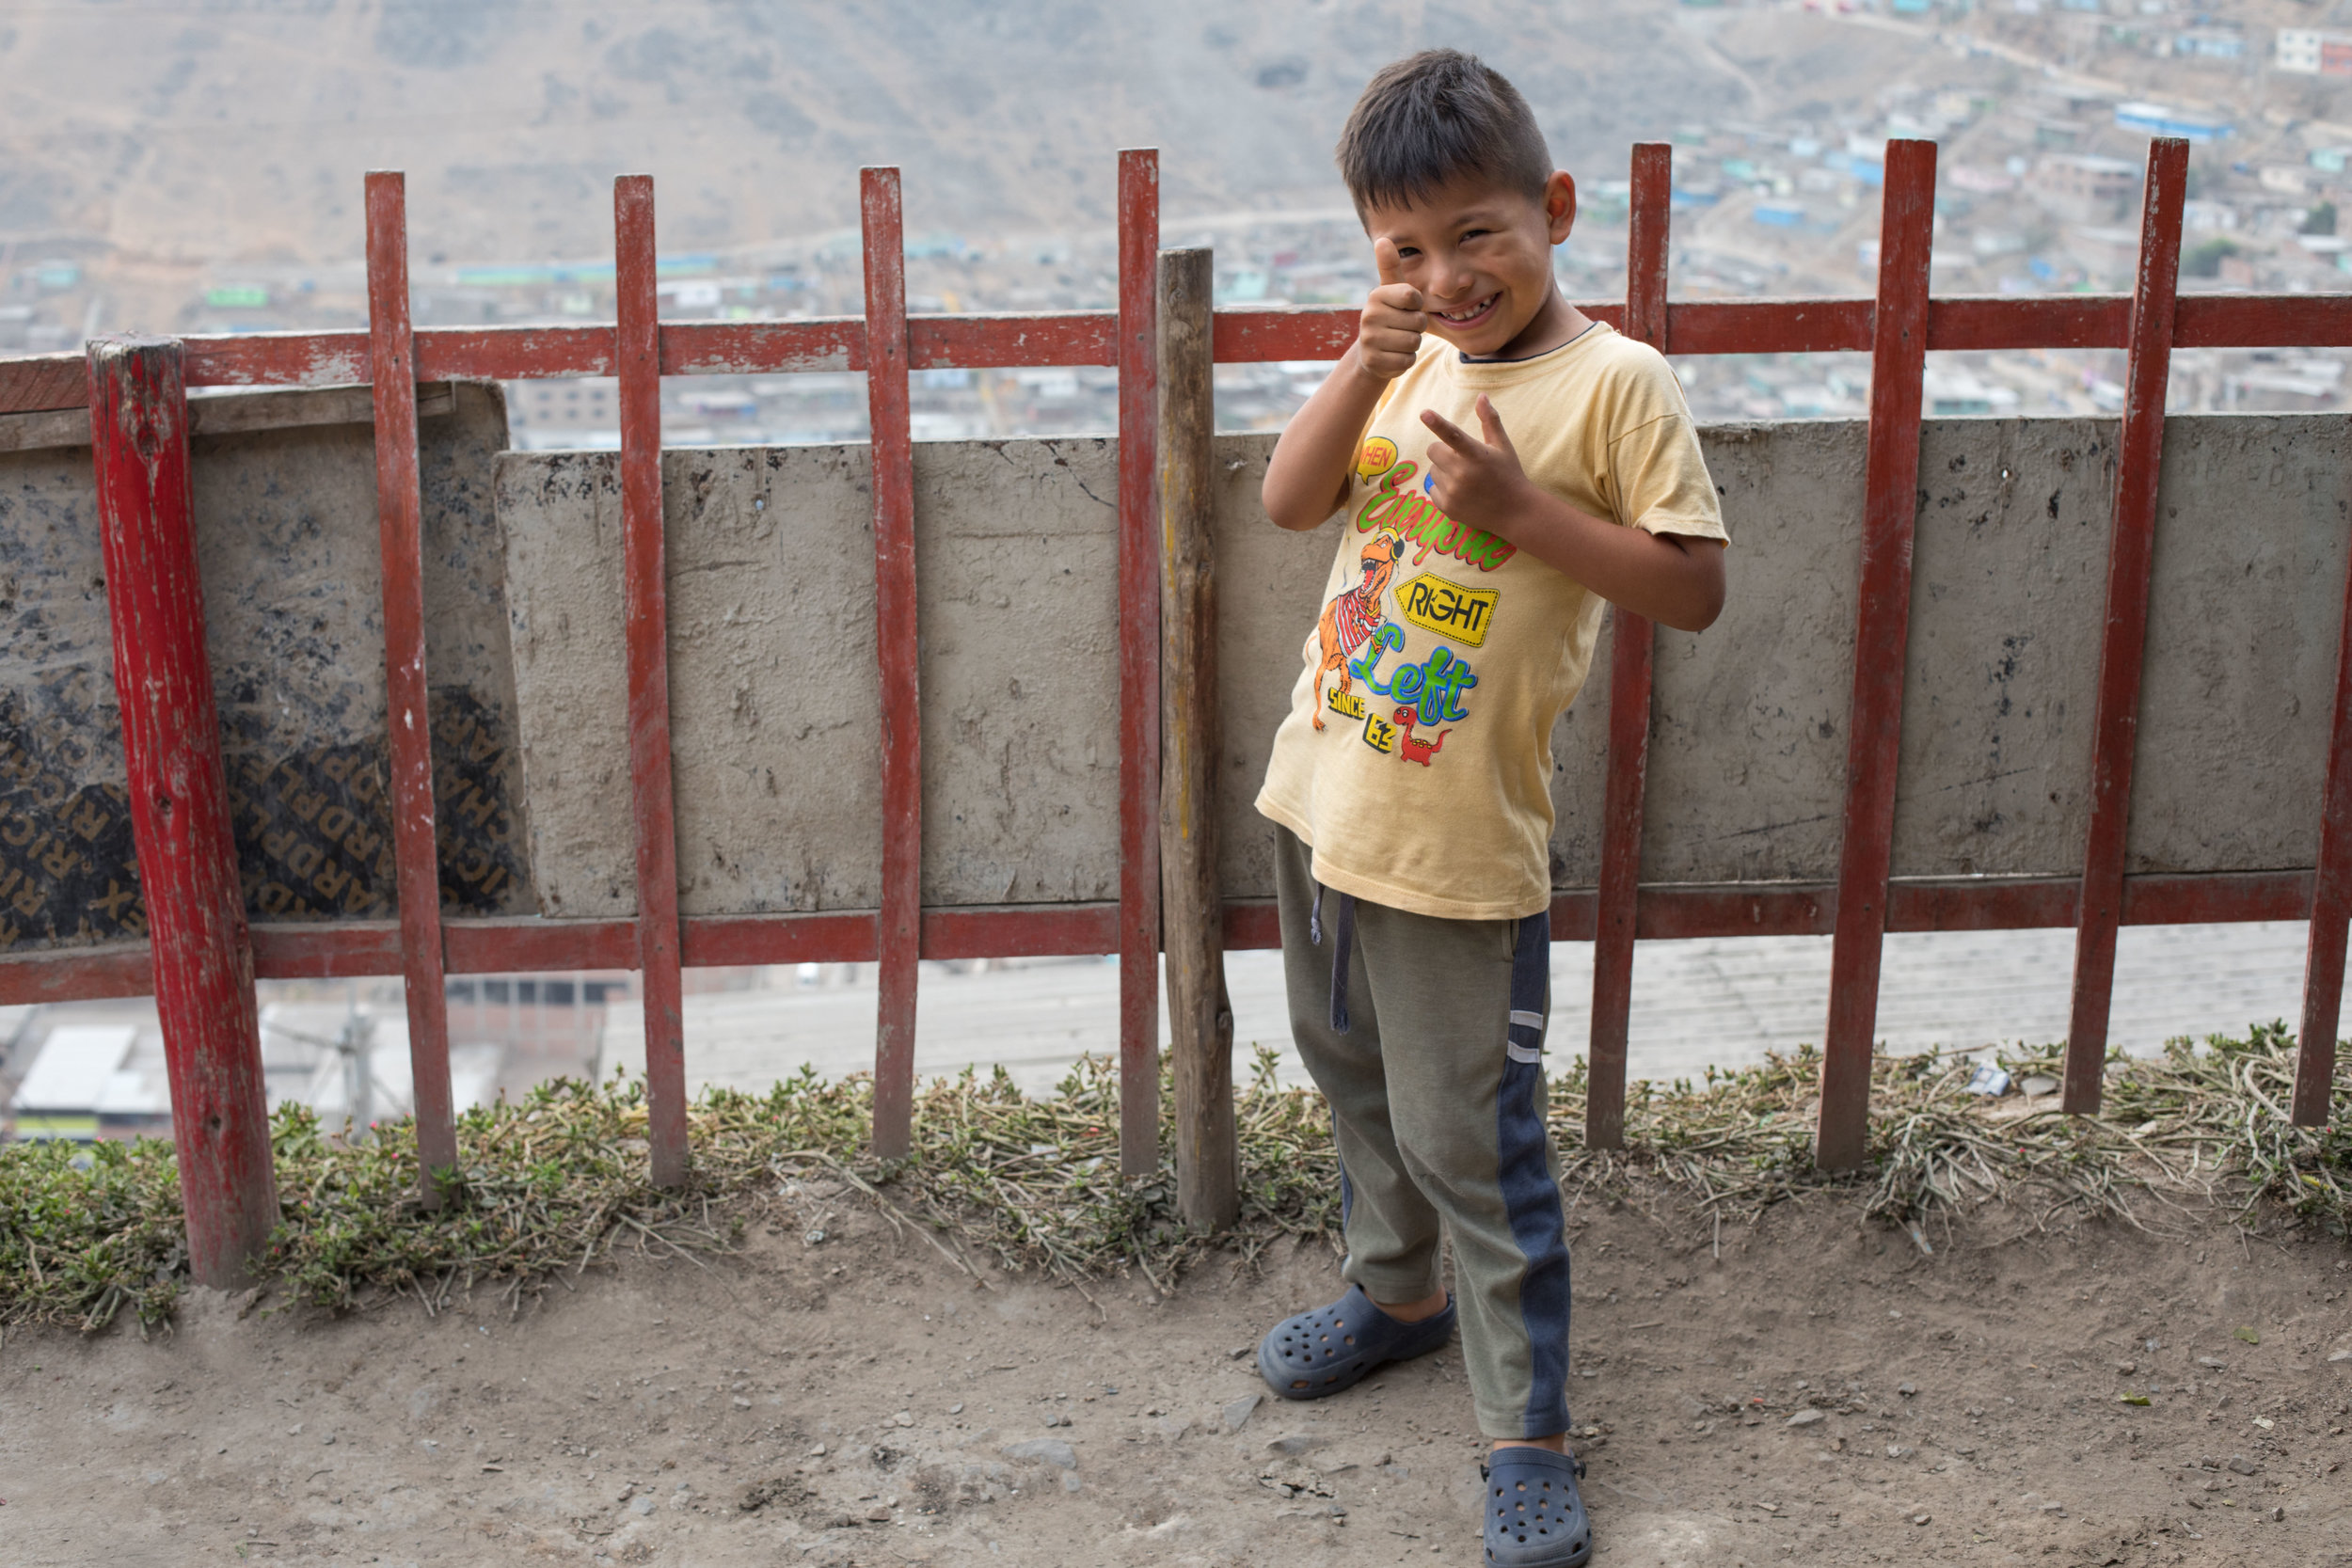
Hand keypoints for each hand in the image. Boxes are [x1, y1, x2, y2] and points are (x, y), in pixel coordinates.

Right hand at [1355, 237, 1425, 381]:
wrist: (1370, 352)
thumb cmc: (1389, 315)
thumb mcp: (1391, 291)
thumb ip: (1390, 267)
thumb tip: (1383, 239)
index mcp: (1376, 295)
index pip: (1413, 297)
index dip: (1416, 304)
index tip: (1404, 306)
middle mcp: (1368, 316)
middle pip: (1418, 321)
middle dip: (1416, 327)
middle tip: (1401, 327)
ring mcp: (1370, 340)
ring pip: (1414, 342)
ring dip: (1412, 343)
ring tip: (1398, 340)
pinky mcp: (1374, 362)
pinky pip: (1407, 360)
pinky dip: (1406, 359)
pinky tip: (1393, 355)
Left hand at [1421, 396, 1532, 534]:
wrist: (1515, 512)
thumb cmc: (1509, 474)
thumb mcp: (1503, 446)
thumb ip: (1490, 420)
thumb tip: (1481, 396)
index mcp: (1477, 455)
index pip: (1453, 435)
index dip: (1437, 423)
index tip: (1424, 413)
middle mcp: (1463, 474)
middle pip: (1433, 450)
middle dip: (1444, 452)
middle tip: (1463, 460)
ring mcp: (1453, 492)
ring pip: (1433, 471)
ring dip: (1445, 471)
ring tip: (1466, 479)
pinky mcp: (1447, 507)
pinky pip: (1432, 489)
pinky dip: (1443, 489)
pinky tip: (1462, 493)